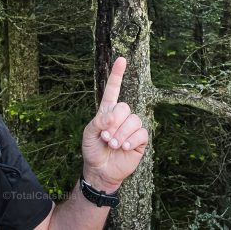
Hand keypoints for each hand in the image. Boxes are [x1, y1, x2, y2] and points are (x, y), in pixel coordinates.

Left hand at [81, 57, 147, 191]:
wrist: (101, 170)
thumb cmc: (93, 149)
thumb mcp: (89, 133)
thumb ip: (98, 121)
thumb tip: (111, 117)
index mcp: (107, 111)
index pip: (113, 89)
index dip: (117, 75)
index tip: (121, 60)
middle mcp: (121, 116)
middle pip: (124, 107)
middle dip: (113, 122)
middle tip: (105, 137)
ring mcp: (131, 127)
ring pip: (133, 120)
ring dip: (121, 133)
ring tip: (112, 144)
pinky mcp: (140, 140)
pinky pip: (141, 133)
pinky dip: (130, 140)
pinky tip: (123, 147)